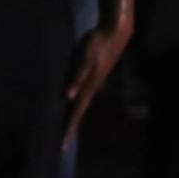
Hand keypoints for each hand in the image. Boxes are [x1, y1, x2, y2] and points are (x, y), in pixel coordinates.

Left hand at [62, 18, 133, 145]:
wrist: (114, 33)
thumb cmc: (98, 45)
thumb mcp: (85, 59)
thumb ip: (77, 77)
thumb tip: (69, 97)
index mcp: (88, 87)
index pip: (76, 112)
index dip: (69, 127)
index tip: (63, 144)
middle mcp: (91, 88)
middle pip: (78, 111)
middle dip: (70, 126)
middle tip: (63, 143)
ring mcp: (93, 82)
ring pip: (81, 103)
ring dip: (73, 115)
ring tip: (66, 127)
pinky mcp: (93, 74)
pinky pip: (82, 92)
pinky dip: (76, 100)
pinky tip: (73, 101)